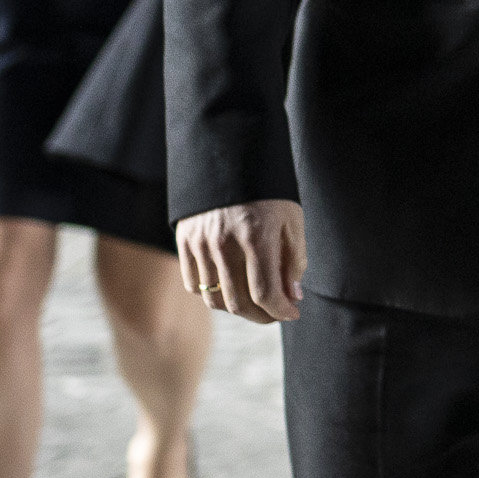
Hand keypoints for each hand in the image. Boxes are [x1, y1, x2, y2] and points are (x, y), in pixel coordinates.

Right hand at [176, 200, 305, 323]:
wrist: (231, 162)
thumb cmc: (269, 194)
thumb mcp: (292, 221)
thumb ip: (294, 261)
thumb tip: (292, 297)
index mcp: (256, 236)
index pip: (265, 292)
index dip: (280, 311)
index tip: (292, 314)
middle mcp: (224, 243)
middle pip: (238, 302)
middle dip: (262, 316)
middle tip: (275, 313)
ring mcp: (200, 244)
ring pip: (214, 299)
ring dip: (237, 308)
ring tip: (255, 303)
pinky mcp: (184, 241)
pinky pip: (194, 285)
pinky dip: (213, 294)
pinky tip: (231, 288)